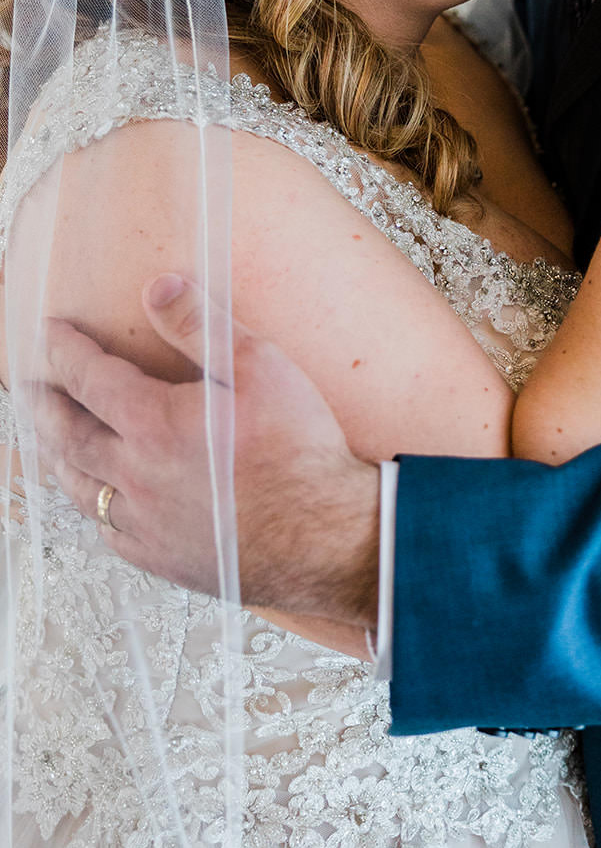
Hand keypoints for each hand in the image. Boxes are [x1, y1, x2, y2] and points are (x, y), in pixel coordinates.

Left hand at [32, 274, 380, 626]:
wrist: (324, 534)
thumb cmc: (299, 450)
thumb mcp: (259, 367)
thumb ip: (202, 326)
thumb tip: (158, 289)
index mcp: (153, 424)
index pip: (89, 377)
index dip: (64, 350)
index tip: (49, 333)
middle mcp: (136, 475)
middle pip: (67, 436)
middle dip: (43, 405)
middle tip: (29, 387)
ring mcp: (145, 522)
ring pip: (80, 488)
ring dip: (59, 457)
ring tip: (53, 442)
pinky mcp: (164, 558)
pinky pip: (109, 532)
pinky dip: (95, 508)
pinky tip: (103, 501)